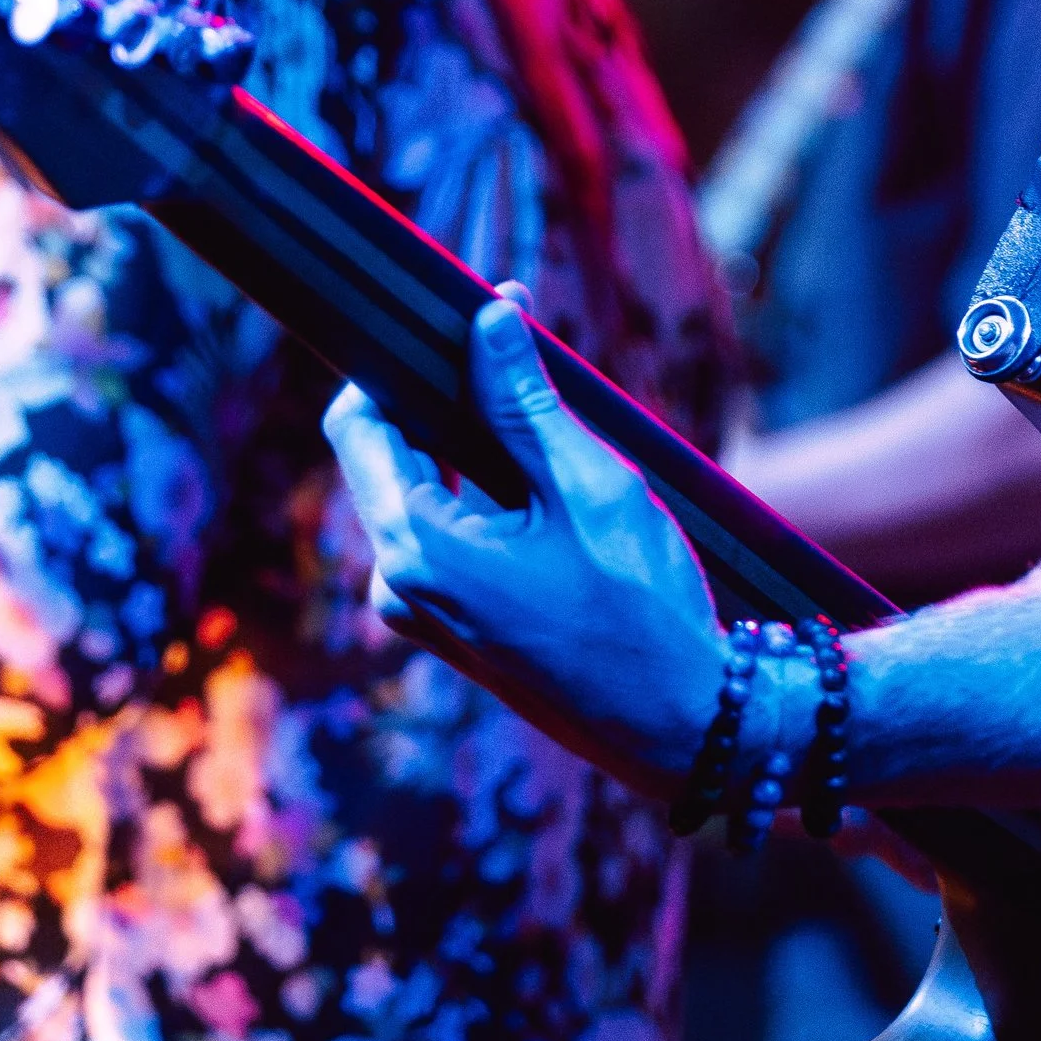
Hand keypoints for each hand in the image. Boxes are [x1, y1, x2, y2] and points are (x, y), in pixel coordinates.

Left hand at [324, 289, 727, 792]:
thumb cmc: (643, 608)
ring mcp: (423, 614)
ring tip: (548, 419)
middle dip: (445, 395)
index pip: (357, 422)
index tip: (450, 321)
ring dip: (471, 444)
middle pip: (389, 453)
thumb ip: (522, 399)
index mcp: (417, 551)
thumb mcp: (586, 486)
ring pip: (423, 490)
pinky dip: (483, 493)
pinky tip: (547, 480)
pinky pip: (446, 534)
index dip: (397, 360)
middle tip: (517, 348)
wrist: (683, 725)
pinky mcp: (453, 628)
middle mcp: (399, 587)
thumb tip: (488, 315)